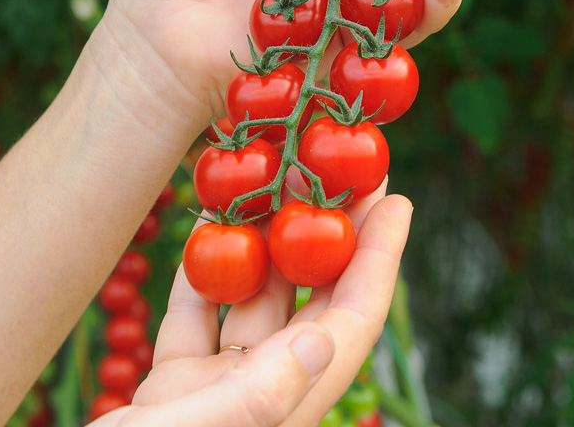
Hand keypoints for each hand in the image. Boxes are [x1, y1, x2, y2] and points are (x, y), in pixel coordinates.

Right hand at [87, 194, 411, 426]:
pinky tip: (209, 218)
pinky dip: (203, 265)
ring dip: (263, 238)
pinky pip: (199, 311)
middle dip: (330, 230)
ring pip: (254, 297)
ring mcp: (220, 385)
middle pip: (313, 297)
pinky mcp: (176, 381)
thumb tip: (322, 340)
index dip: (380, 259)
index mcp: (288, 406)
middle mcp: (264, 390)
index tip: (397, 201)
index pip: (352, 323)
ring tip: (275, 177)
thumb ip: (258, 396)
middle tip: (340, 169)